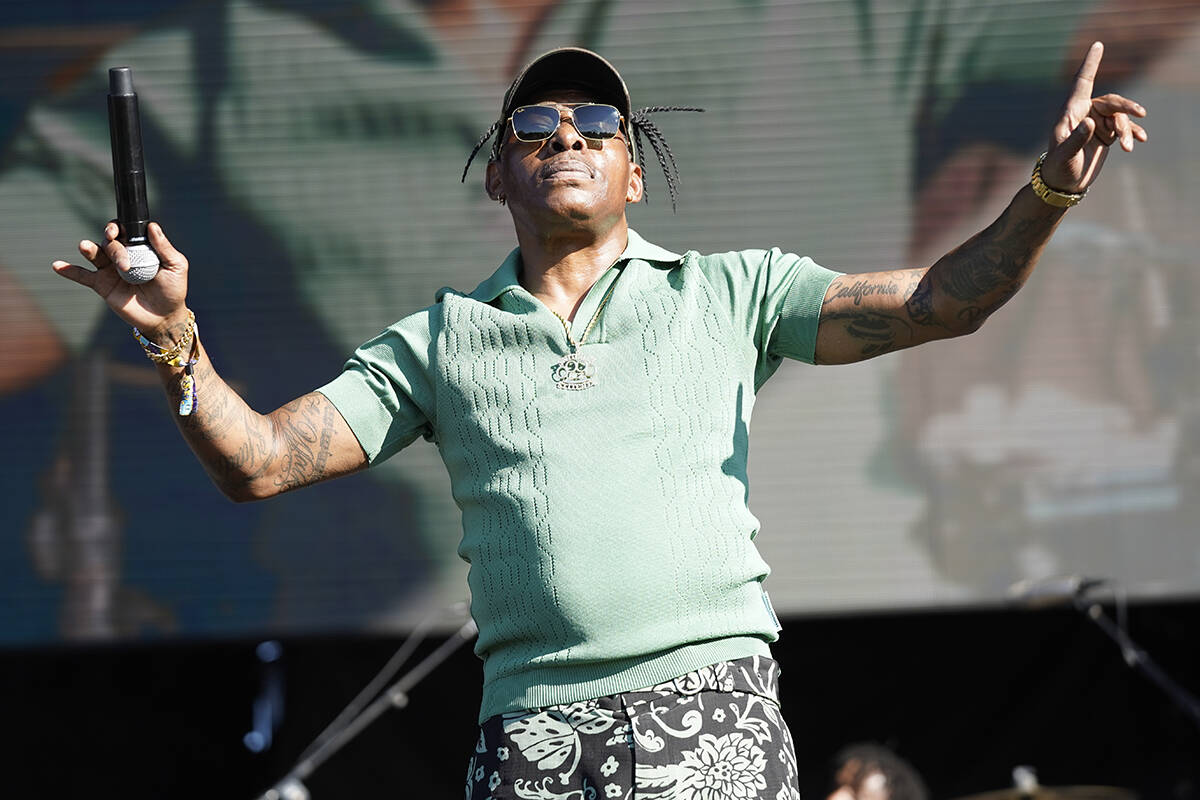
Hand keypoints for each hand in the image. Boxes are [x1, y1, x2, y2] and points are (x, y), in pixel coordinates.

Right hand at [52, 221, 189, 341]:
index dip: (118, 227)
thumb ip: (164, 247)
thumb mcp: (175, 266)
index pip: (124, 231)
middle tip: (124, 263)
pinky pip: (82, 275)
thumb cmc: (173, 289)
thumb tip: (152, 226)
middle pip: (109, 242)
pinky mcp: (102, 285)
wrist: (164, 317)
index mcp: (139, 247)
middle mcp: (122, 255)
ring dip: (90, 249)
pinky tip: (57, 265)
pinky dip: (69, 270)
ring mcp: (110, 270)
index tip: (117, 231)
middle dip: (114, 247)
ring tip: (85, 247)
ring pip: (95, 254)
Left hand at [1041, 41, 1147, 193]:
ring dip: (1127, 129)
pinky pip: (1124, 128)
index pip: (1082, 82)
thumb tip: (1091, 123)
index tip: (1098, 44)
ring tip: (1129, 146)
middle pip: (1111, 101)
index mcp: (1071, 112)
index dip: (1091, 63)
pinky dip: (1132, 132)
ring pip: (1120, 117)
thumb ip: (1077, 139)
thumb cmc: (1058, 168)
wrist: (1063, 185)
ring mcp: (1096, 124)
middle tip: (1141, 114)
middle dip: (1126, 106)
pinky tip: (1140, 141)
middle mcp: (1084, 114)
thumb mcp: (1065, 155)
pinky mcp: (1106, 135)